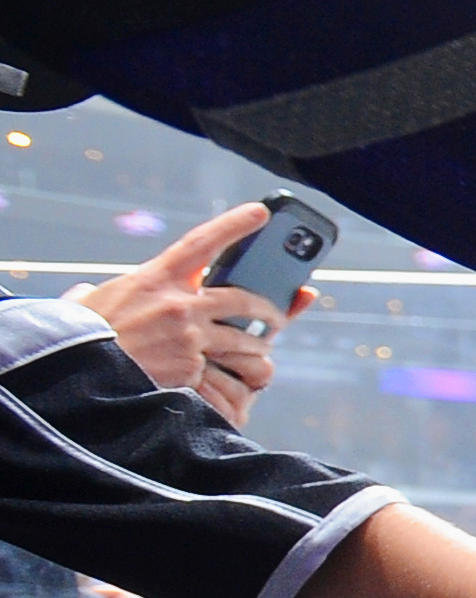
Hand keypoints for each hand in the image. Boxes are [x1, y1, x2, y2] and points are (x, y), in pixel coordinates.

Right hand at [74, 203, 310, 424]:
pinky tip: (242, 385)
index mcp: (154, 279)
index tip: (261, 212)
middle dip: (268, 309)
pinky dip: (238, 379)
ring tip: (263, 353)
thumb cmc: (79, 338)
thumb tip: (87, 292)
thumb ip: (102, 293)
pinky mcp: (192, 367)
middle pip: (243, 298)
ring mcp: (188, 336)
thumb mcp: (89, 303)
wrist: (75, 376)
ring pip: (244, 338)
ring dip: (259, 347)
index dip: (234, 225)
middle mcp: (177, 303)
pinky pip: (229, 371)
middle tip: (277, 316)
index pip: (202, 243)